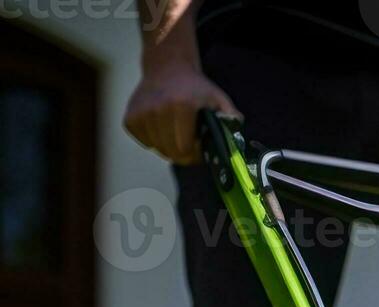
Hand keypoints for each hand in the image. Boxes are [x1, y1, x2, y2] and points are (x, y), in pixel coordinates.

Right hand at [124, 60, 238, 165]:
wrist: (167, 69)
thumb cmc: (195, 88)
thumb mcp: (218, 99)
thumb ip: (231, 120)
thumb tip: (239, 143)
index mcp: (180, 107)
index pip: (184, 150)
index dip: (195, 155)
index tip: (200, 148)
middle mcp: (156, 110)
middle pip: (170, 152)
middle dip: (184, 154)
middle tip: (190, 144)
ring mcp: (140, 114)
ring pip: (157, 149)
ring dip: (169, 146)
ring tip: (176, 131)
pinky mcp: (129, 119)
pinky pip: (145, 143)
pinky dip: (155, 140)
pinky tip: (162, 126)